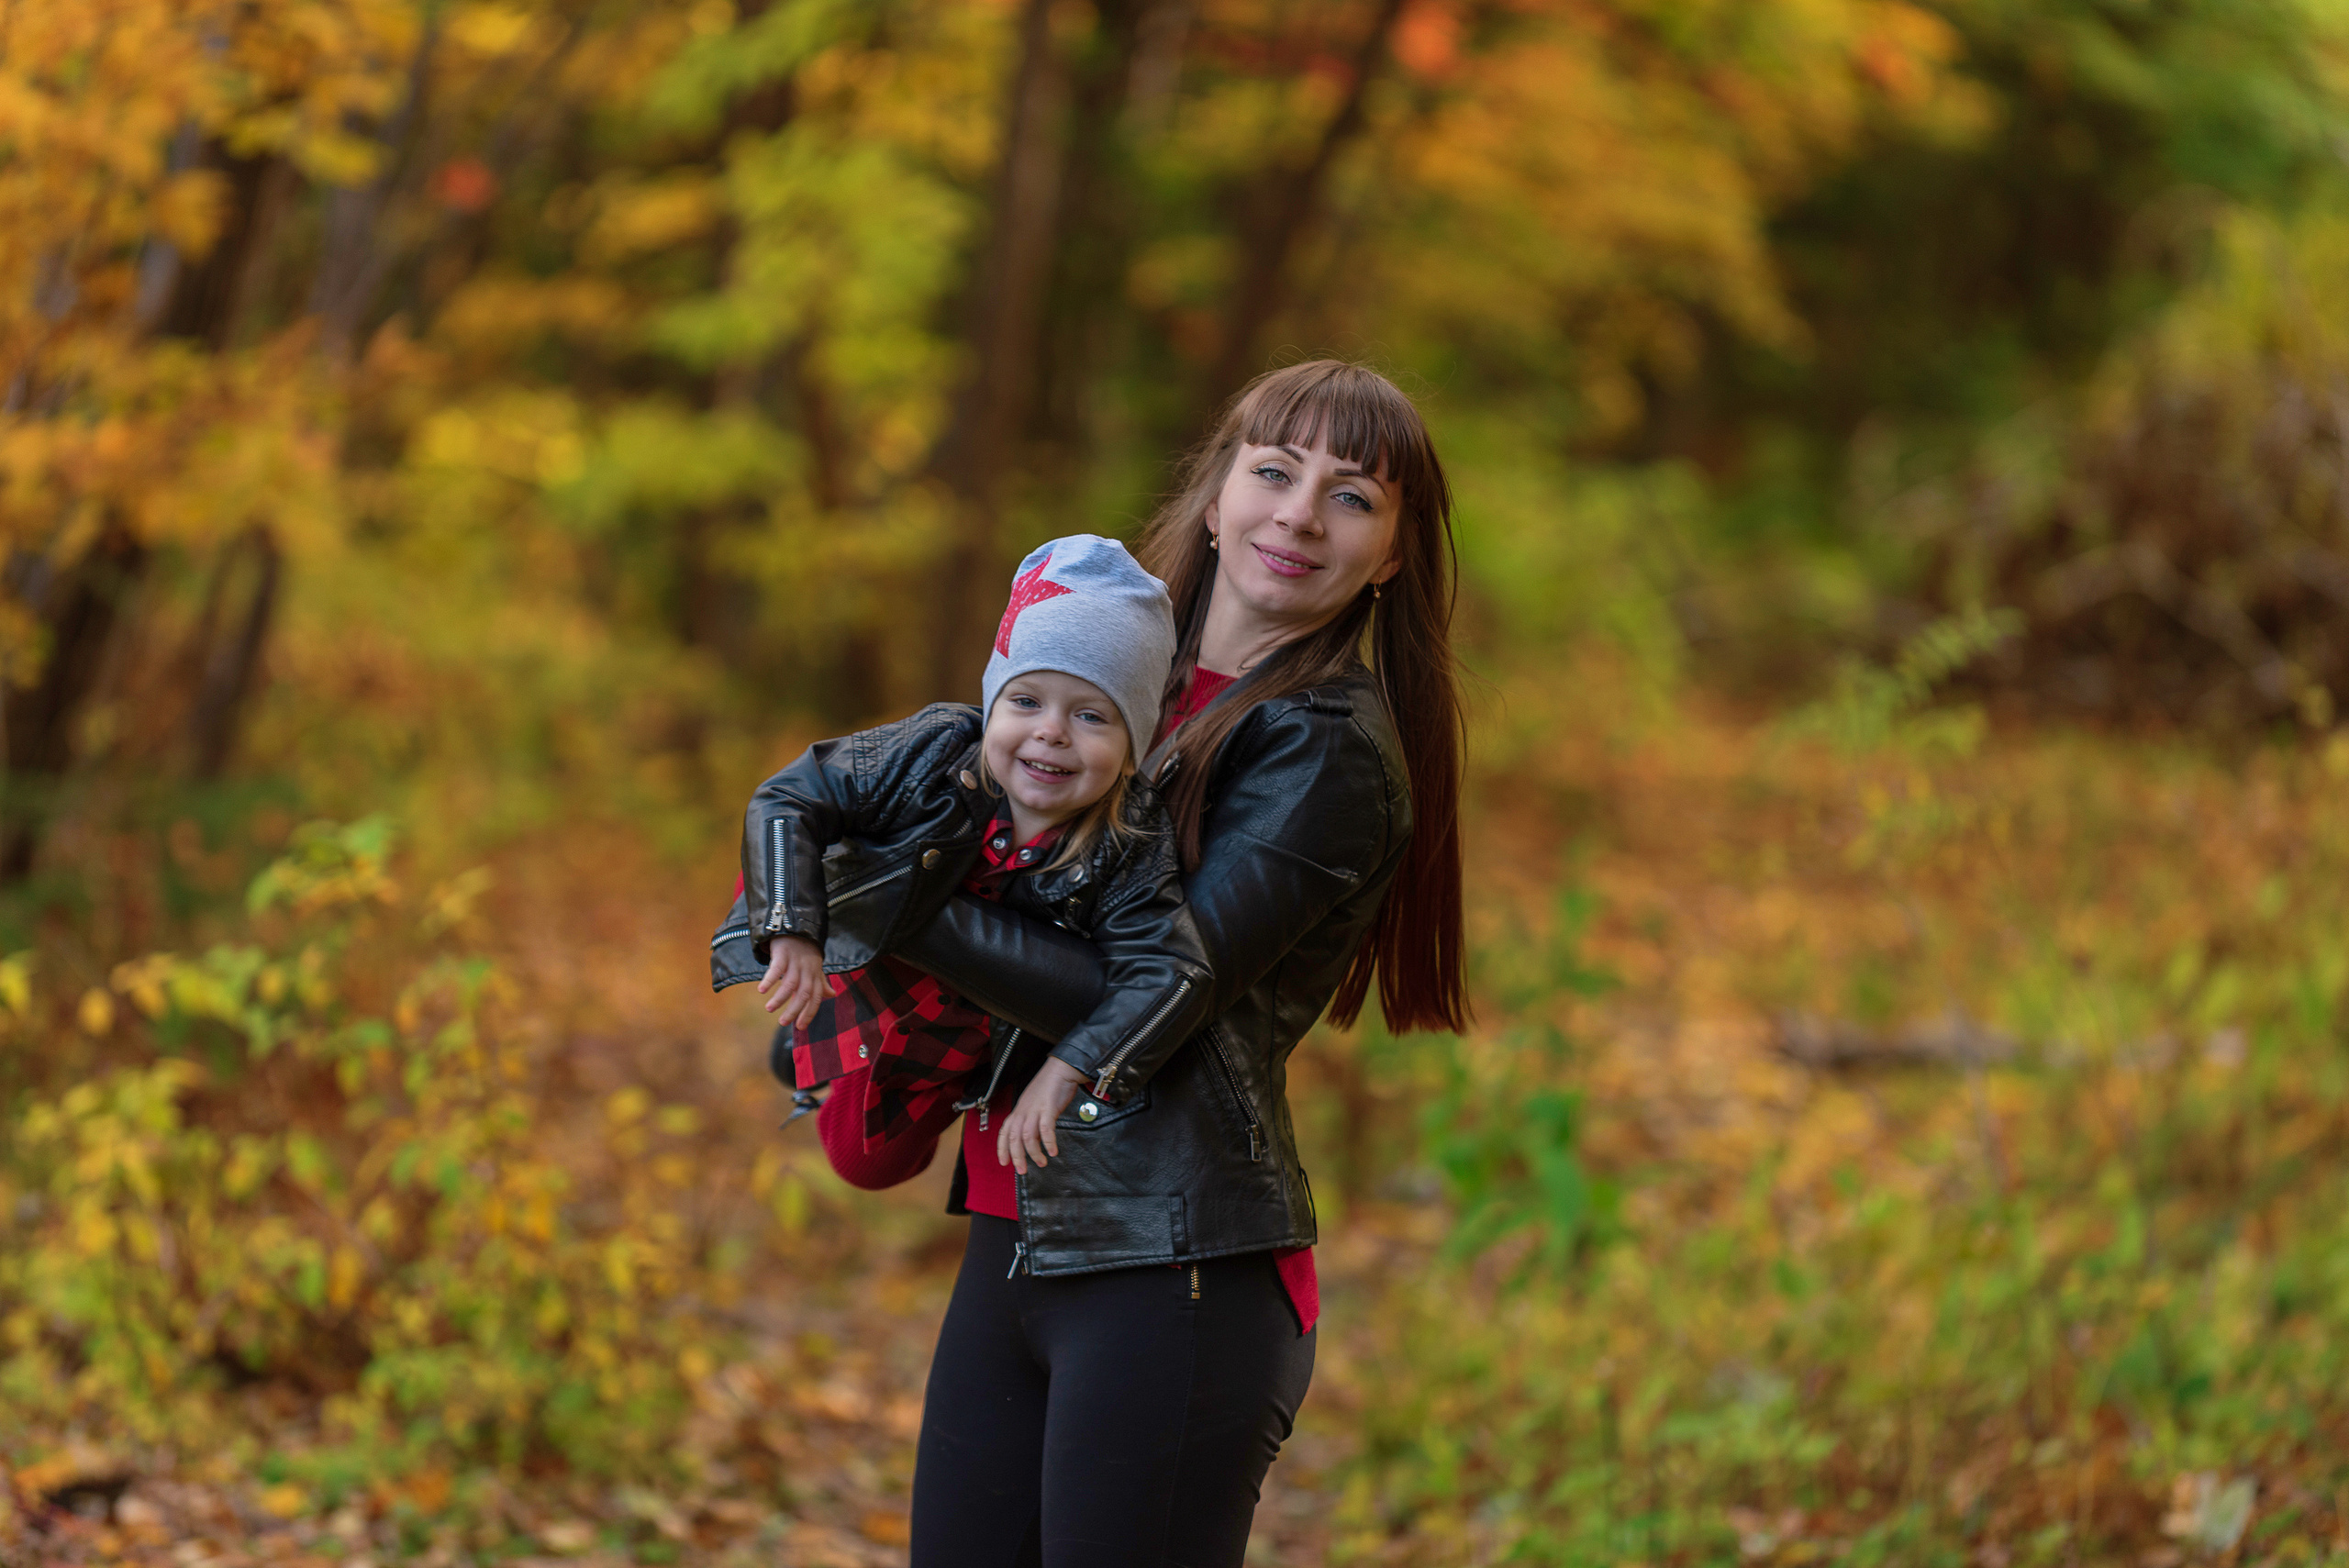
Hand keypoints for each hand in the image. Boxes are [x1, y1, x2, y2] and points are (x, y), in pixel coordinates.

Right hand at [756, 935, 827, 1027]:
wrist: (796, 926)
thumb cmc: (805, 951)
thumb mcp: (815, 966)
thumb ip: (821, 982)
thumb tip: (831, 995)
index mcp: (816, 975)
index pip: (815, 997)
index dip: (809, 1013)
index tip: (800, 1027)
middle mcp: (808, 970)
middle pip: (804, 993)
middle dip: (794, 1010)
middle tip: (783, 1023)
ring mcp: (796, 961)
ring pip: (790, 983)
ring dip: (780, 998)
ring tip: (769, 1009)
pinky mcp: (783, 953)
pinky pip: (777, 968)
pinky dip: (770, 979)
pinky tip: (762, 990)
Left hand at [996, 1056, 1089, 1174]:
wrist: (1060, 1069)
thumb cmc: (1049, 1088)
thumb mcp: (1035, 1105)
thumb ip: (1032, 1121)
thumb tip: (1034, 1140)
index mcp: (1018, 1111)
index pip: (1004, 1132)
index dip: (1002, 1148)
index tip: (1004, 1163)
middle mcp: (1023, 1111)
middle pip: (1014, 1138)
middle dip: (1017, 1157)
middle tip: (1022, 1171)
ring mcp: (1034, 1109)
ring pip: (1028, 1136)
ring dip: (1034, 1153)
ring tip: (1042, 1163)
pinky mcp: (1048, 1108)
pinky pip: (1045, 1128)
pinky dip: (1048, 1142)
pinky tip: (1053, 1152)